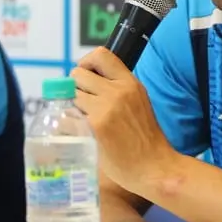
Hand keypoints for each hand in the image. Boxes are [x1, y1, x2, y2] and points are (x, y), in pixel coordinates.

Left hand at [70, 47, 176, 193]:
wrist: (154, 167)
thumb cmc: (146, 140)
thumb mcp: (138, 103)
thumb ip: (118, 91)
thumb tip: (90, 83)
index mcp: (130, 83)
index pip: (101, 55)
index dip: (86, 62)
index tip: (86, 77)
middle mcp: (117, 91)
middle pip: (78, 74)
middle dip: (75, 87)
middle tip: (82, 104)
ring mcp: (104, 108)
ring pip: (71, 95)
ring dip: (73, 106)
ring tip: (83, 120)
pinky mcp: (94, 126)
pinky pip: (67, 117)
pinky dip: (68, 124)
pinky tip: (78, 134)